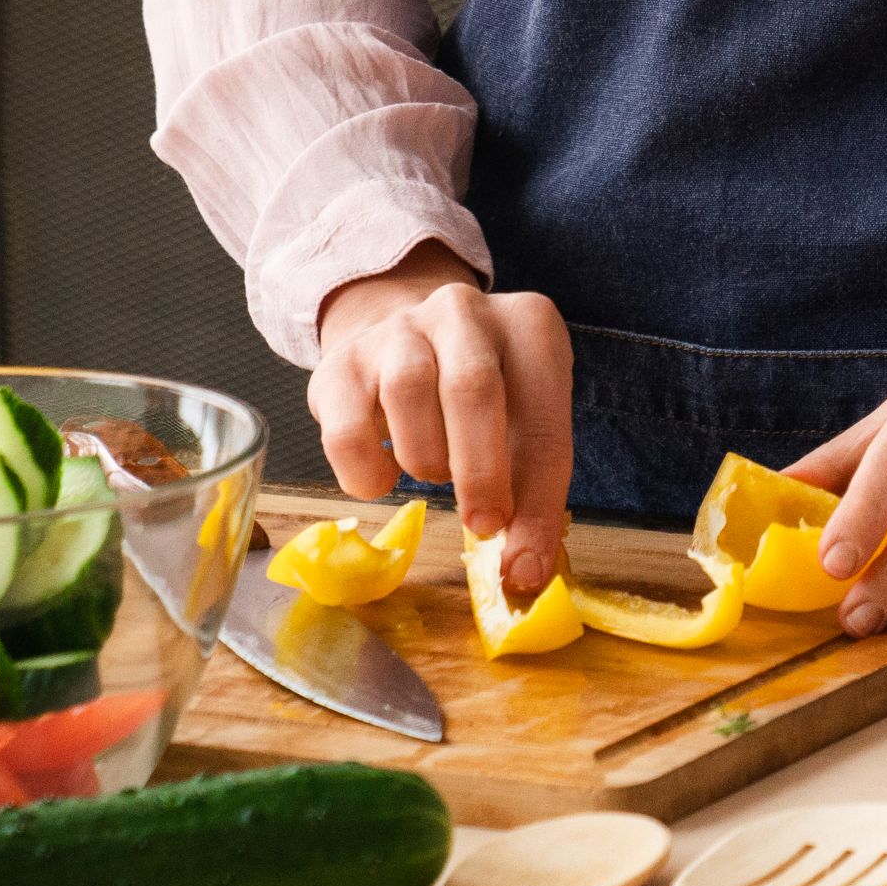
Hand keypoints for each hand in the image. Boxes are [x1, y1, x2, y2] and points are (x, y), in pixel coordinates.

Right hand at [310, 254, 573, 605]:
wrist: (404, 337)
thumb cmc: (481, 396)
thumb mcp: (521, 423)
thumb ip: (529, 491)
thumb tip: (524, 574)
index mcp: (529, 324)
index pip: (543, 416)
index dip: (536, 498)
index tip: (524, 563)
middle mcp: (464, 311)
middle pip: (473, 388)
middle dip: (481, 472)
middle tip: (482, 525)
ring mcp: (399, 328)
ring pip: (408, 394)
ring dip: (425, 458)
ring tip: (433, 471)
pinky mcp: (343, 360)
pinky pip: (347, 427)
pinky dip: (366, 470)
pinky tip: (383, 476)